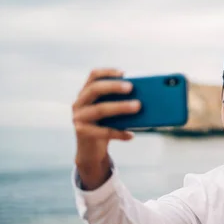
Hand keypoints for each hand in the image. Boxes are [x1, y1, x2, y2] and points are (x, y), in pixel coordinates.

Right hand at [72, 68, 140, 188]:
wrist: (91, 151)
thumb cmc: (105, 126)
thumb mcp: (112, 112)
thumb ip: (120, 102)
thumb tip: (144, 98)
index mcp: (86, 93)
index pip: (94, 76)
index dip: (108, 72)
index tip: (124, 73)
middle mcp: (79, 103)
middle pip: (95, 89)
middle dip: (114, 86)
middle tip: (131, 87)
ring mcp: (78, 118)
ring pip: (100, 109)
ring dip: (120, 107)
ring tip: (138, 106)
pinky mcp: (82, 132)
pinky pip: (103, 131)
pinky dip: (119, 133)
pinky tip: (131, 135)